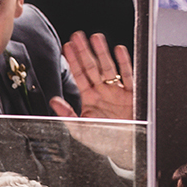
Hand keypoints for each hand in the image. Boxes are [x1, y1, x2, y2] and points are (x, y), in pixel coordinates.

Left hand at [51, 32, 134, 167]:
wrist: (128, 150)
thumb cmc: (105, 142)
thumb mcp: (81, 130)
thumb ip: (67, 115)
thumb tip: (53, 102)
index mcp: (90, 99)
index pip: (79, 76)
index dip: (73, 61)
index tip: (66, 47)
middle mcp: (103, 92)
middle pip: (92, 67)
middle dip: (84, 51)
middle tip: (77, 36)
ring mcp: (118, 91)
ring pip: (108, 67)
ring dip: (102, 52)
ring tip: (95, 38)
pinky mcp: (133, 94)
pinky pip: (128, 75)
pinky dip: (124, 62)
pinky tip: (118, 50)